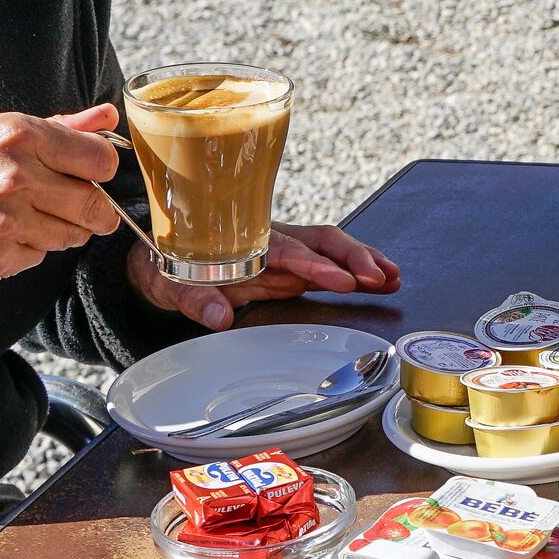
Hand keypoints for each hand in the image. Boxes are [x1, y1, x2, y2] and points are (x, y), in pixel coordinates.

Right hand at [0, 106, 129, 284]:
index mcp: (21, 136)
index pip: (101, 160)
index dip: (101, 168)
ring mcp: (8, 223)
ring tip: (29, 214)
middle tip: (78, 204)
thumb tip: (109, 118)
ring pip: (72, 236)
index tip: (89, 172)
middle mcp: (17, 179)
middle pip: (96, 206)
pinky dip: (29, 248)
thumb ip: (60, 125)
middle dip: (95, 208)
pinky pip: (39, 257)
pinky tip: (2, 233)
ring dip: (61, 228)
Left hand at [129, 222, 401, 331]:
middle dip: (353, 258)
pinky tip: (385, 280)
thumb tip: (218, 317)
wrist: (165, 258)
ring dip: (364, 261)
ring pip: (333, 248)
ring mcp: (287, 253)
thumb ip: (196, 300)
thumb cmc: (170, 268)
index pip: (289, 252)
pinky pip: (332, 264)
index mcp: (248, 245)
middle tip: (379, 277)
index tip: (342, 279)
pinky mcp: (294, 266)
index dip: (316, 265)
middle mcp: (274, 243)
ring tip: (394, 277)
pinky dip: (359, 271)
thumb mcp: (174, 285)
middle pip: (322, 241)